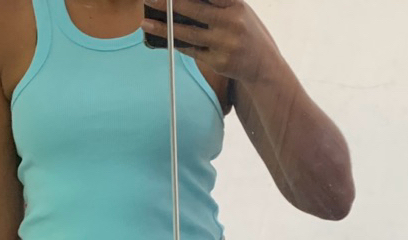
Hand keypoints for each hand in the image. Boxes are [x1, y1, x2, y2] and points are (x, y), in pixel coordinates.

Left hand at [142, 0, 271, 82]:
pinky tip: (162, 37)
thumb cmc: (244, 32)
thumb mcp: (237, 10)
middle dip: (168, 3)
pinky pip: (191, 50)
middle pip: (194, 10)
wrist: (262, 65)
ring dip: (163, 28)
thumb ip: (216, 3)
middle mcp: (231, 23)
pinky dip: (176, 43)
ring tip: (145, 22)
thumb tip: (180, 3)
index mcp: (236, 4)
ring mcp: (224, 44)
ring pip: (187, 33)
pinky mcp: (218, 62)